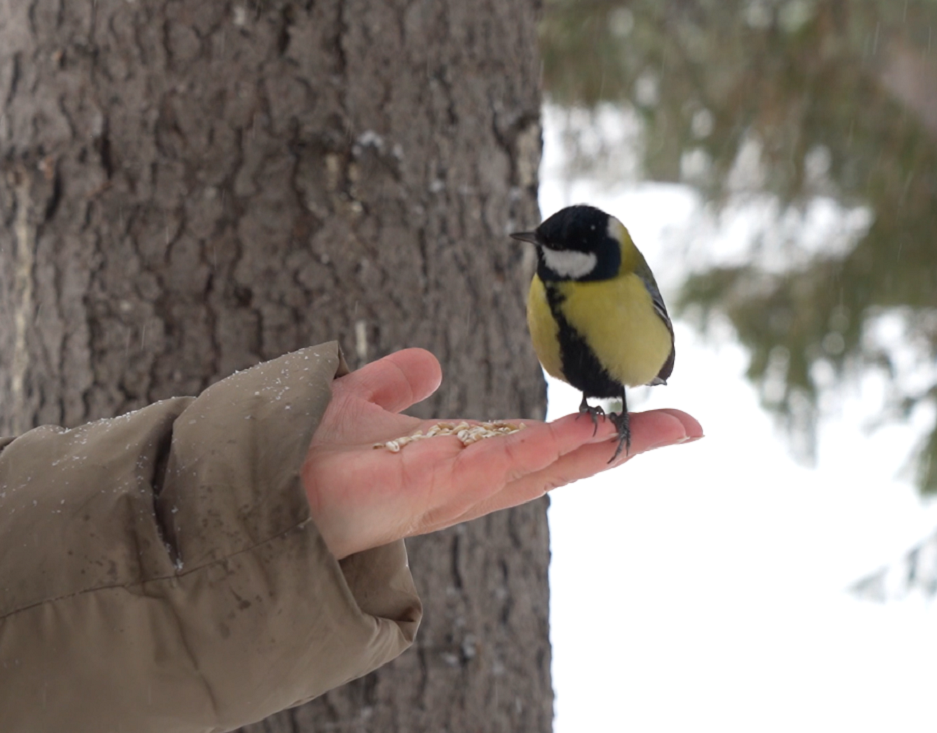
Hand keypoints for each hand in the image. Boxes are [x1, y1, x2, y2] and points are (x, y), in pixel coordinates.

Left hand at [301, 349, 701, 558]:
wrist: (256, 479)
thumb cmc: (304, 451)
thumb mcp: (361, 401)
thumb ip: (395, 384)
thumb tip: (430, 364)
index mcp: (460, 460)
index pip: (541, 446)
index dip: (594, 433)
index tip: (650, 419)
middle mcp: (465, 482)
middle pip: (558, 464)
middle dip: (622, 446)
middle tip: (687, 425)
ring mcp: (448, 492)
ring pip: (538, 470)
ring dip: (593, 447)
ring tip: (651, 425)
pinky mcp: (421, 492)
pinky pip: (488, 471)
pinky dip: (531, 453)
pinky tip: (568, 434)